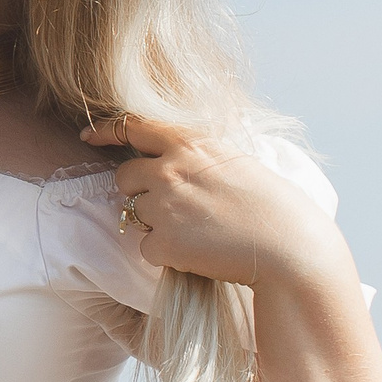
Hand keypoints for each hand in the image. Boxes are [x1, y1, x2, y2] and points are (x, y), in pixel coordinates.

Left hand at [82, 113, 344, 292]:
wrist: (294, 250)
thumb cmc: (274, 208)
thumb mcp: (235, 162)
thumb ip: (197, 157)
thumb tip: (168, 159)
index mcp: (190, 144)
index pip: (133, 127)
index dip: (107, 130)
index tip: (88, 135)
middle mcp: (169, 169)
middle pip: (125, 177)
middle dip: (140, 192)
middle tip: (175, 209)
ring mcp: (163, 205)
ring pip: (136, 214)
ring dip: (157, 225)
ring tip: (200, 233)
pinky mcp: (163, 242)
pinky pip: (147, 248)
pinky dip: (166, 255)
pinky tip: (199, 254)